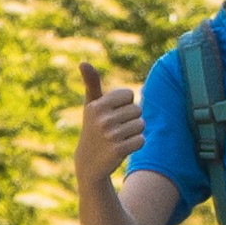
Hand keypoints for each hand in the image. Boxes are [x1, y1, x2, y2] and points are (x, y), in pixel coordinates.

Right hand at [76, 62, 142, 182]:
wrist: (89, 162)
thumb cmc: (93, 128)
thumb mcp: (91, 106)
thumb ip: (91, 83)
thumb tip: (83, 62)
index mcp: (97, 105)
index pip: (129, 94)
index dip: (125, 104)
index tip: (113, 113)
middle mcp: (102, 118)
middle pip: (137, 109)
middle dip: (131, 119)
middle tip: (116, 128)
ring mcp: (111, 134)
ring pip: (141, 124)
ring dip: (135, 132)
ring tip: (119, 137)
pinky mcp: (119, 149)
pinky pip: (142, 140)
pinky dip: (136, 144)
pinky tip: (123, 147)